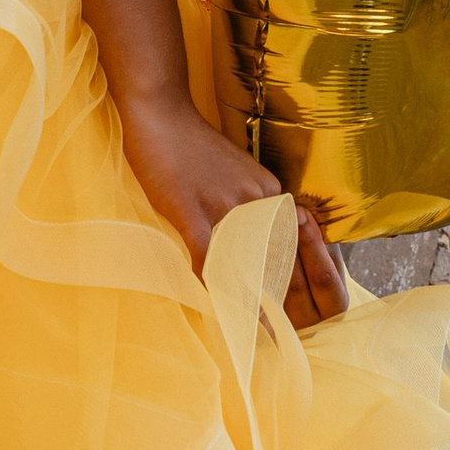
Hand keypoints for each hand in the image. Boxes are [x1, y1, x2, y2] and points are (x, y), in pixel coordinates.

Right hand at [120, 93, 347, 327]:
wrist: (160, 110)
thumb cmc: (189, 144)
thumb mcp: (231, 173)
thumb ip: (244, 205)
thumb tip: (247, 244)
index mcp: (268, 194)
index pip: (289, 248)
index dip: (290, 285)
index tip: (288, 315)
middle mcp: (256, 201)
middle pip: (273, 263)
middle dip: (276, 304)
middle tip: (277, 338)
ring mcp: (226, 206)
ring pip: (245, 268)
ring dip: (249, 306)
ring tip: (256, 340)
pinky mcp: (193, 210)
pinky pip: (208, 260)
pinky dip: (214, 290)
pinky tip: (216, 312)